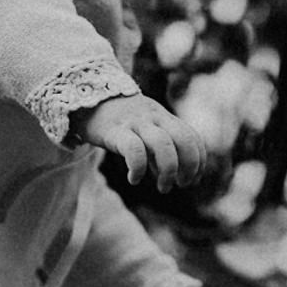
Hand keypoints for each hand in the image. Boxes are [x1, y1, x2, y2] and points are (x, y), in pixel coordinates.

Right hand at [77, 94, 216, 190]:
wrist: (87, 98)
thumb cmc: (120, 122)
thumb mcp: (145, 130)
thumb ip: (160, 149)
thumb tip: (172, 176)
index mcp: (164, 118)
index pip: (192, 137)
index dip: (199, 161)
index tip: (193, 179)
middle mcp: (154, 118)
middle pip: (183, 139)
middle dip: (189, 166)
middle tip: (182, 184)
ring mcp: (135, 123)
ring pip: (162, 144)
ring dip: (168, 171)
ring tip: (163, 187)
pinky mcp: (115, 131)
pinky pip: (134, 149)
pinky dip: (138, 169)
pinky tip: (134, 179)